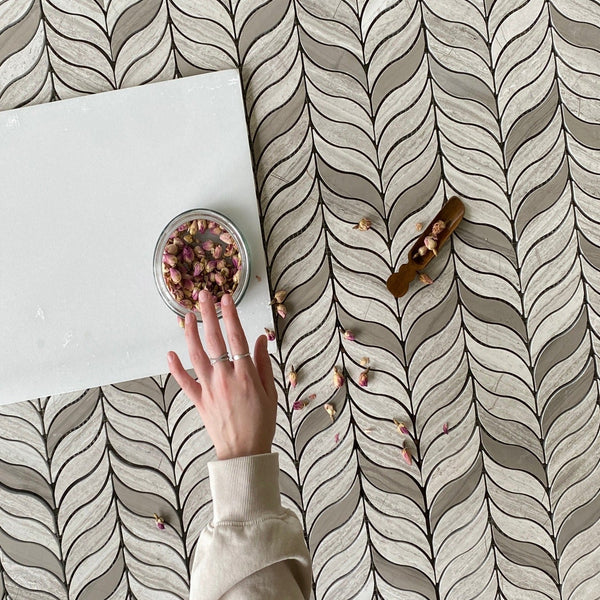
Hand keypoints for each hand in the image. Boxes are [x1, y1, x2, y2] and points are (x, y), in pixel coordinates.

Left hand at [167, 289, 277, 460]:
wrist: (244, 452)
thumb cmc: (261, 423)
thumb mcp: (270, 392)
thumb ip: (263, 364)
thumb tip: (259, 339)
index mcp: (245, 375)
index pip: (236, 337)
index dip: (231, 315)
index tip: (226, 298)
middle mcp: (225, 377)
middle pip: (214, 340)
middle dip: (208, 315)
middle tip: (203, 295)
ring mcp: (209, 388)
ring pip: (196, 355)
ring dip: (190, 333)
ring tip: (188, 316)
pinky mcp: (198, 400)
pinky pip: (184, 381)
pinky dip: (175, 368)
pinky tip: (169, 353)